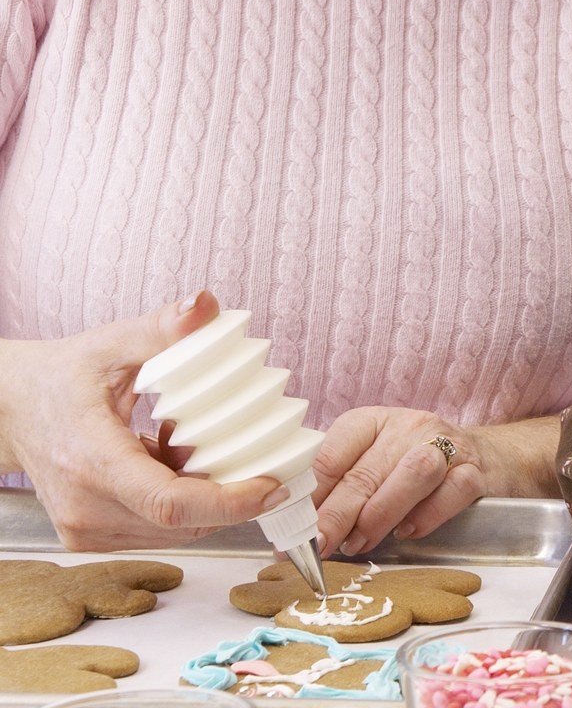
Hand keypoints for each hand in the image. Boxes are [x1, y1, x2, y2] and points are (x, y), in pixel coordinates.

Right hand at [0, 291, 281, 549]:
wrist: (12, 410)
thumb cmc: (63, 377)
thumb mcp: (112, 344)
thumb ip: (161, 328)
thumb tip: (205, 306)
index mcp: (91, 461)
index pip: (169, 504)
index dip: (229, 503)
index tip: (273, 487)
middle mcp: (85, 507)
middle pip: (181, 522)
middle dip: (232, 497)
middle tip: (263, 458)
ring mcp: (84, 530)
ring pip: (174, 532)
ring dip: (207, 500)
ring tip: (203, 449)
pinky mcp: (89, 537)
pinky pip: (156, 530)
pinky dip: (183, 504)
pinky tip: (177, 463)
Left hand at [313, 407, 491, 554]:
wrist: (482, 456)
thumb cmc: (410, 465)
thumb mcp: (371, 462)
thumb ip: (338, 488)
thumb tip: (297, 529)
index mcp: (372, 422)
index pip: (332, 452)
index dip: (310, 495)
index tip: (294, 529)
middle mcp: (409, 427)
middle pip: (367, 471)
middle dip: (338, 515)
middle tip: (320, 546)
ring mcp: (446, 446)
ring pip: (413, 474)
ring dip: (380, 515)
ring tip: (360, 543)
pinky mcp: (474, 471)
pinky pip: (451, 492)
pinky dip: (427, 516)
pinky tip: (407, 532)